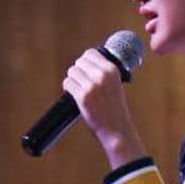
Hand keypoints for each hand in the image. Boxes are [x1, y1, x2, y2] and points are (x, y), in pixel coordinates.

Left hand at [63, 49, 146, 165]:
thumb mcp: (116, 85)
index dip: (85, 61)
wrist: (116, 130)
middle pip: (79, 62)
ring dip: (72, 79)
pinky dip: (68, 88)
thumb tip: (88, 64)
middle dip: (78, 71)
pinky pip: (67, 83)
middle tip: (81, 81)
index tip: (85, 69)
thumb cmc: (115, 109)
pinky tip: (73, 94)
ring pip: (72, 71)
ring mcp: (91, 85)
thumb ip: (104, 73)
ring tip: (78, 88)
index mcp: (112, 70)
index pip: (91, 53)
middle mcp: (102, 75)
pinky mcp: (82, 96)